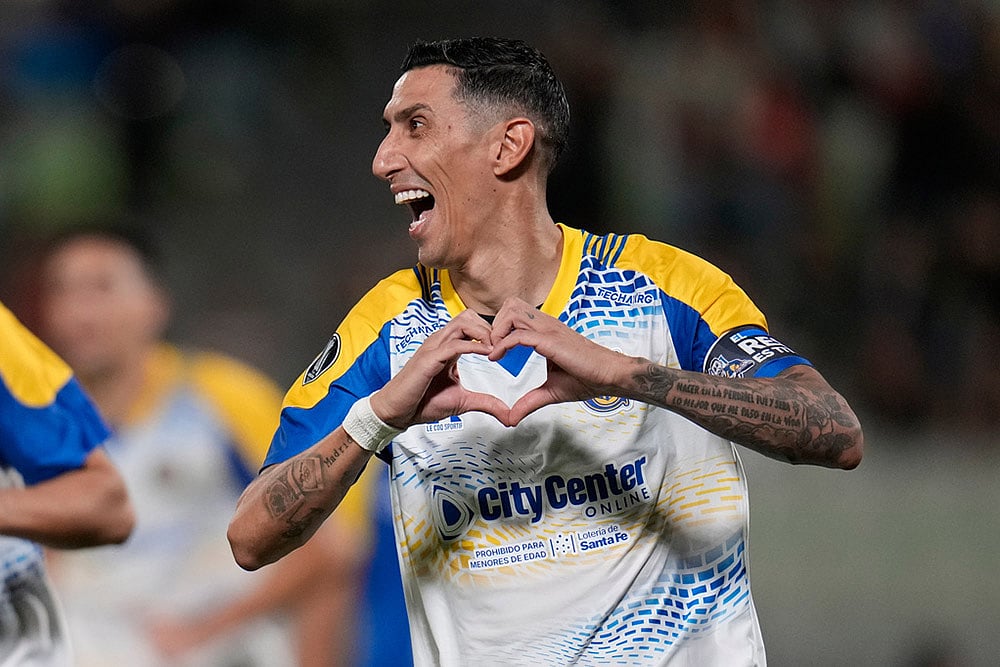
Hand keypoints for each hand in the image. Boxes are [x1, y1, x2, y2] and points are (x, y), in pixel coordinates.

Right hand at [371, 309, 512, 427]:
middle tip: (502, 346)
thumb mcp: (463, 402)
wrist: (398, 413)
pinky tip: (487, 354)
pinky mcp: (428, 359)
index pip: (471, 324)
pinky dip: (474, 346)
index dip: (491, 332)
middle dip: (490, 327)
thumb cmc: (423, 403)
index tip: (505, 348)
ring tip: (496, 349)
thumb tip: (507, 415)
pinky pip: (454, 344)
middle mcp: (440, 343)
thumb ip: (486, 403)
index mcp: (448, 347)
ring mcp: (433, 348)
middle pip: (469, 316)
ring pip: (463, 322)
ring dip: (484, 332)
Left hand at [488, 297, 636, 424]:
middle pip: (510, 305)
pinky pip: (520, 335)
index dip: (499, 328)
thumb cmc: (588, 378)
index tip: (491, 350)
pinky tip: (497, 358)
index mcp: (546, 331)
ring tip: (494, 352)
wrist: (611, 376)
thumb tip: (511, 418)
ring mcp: (549, 330)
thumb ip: (529, 402)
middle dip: (495, 324)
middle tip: (491, 348)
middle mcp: (546, 325)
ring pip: (512, 313)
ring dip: (497, 331)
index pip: (515, 314)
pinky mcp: (551, 341)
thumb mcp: (551, 391)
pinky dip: (503, 344)